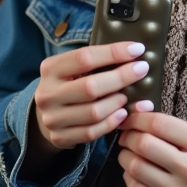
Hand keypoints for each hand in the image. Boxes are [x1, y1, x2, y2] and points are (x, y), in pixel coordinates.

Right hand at [31, 41, 149, 152]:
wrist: (45, 115)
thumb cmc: (68, 85)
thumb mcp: (72, 68)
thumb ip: (95, 62)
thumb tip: (133, 52)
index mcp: (50, 69)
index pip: (84, 57)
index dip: (113, 53)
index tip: (137, 50)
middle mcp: (48, 93)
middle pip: (91, 86)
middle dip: (121, 77)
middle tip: (141, 70)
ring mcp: (52, 118)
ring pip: (94, 112)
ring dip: (117, 103)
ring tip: (127, 96)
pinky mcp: (60, 137)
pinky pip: (92, 132)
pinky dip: (111, 123)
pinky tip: (121, 114)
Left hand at [118, 110, 186, 186]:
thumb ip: (169, 123)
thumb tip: (135, 112)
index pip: (159, 124)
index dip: (137, 118)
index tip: (130, 118)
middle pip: (144, 145)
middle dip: (128, 136)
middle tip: (127, 134)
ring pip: (135, 167)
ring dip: (125, 155)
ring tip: (130, 151)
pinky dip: (129, 175)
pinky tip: (136, 170)